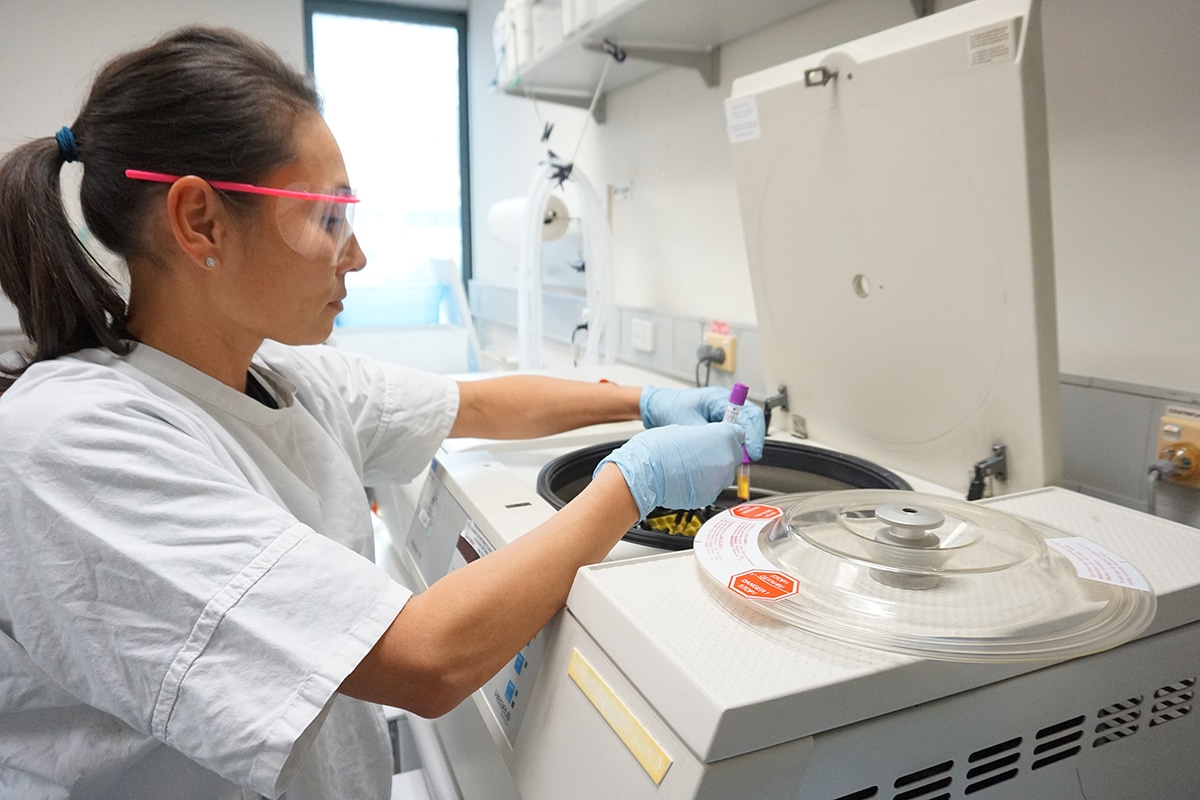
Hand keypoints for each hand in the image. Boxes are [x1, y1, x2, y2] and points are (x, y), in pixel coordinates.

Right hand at [594, 423, 743, 518]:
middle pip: (734, 455)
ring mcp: (720, 478)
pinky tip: (688, 478)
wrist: (646, 473)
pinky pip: (712, 487)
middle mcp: (727, 458)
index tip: (720, 439)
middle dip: (721, 454)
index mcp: (723, 436)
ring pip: (724, 473)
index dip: (727, 437)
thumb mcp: (684, 429)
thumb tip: (708, 440)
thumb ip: (704, 435)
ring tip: (691, 467)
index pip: (738, 434)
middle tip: (702, 454)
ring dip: (713, 470)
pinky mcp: (711, 495)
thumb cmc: (658, 448)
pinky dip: (704, 484)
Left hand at [639, 386, 765, 459]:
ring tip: (742, 460)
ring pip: (745, 427)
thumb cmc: (670, 407)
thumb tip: (722, 448)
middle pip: (751, 420)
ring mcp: (722, 412)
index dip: (754, 434)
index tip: (752, 451)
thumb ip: (706, 434)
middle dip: (754, 439)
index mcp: (719, 398)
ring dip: (746, 443)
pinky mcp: (718, 422)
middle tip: (750, 458)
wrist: (657, 407)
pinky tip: (732, 456)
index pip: (748, 414)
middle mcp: (724, 404)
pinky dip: (736, 445)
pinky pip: (733, 433)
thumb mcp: (688, 422)